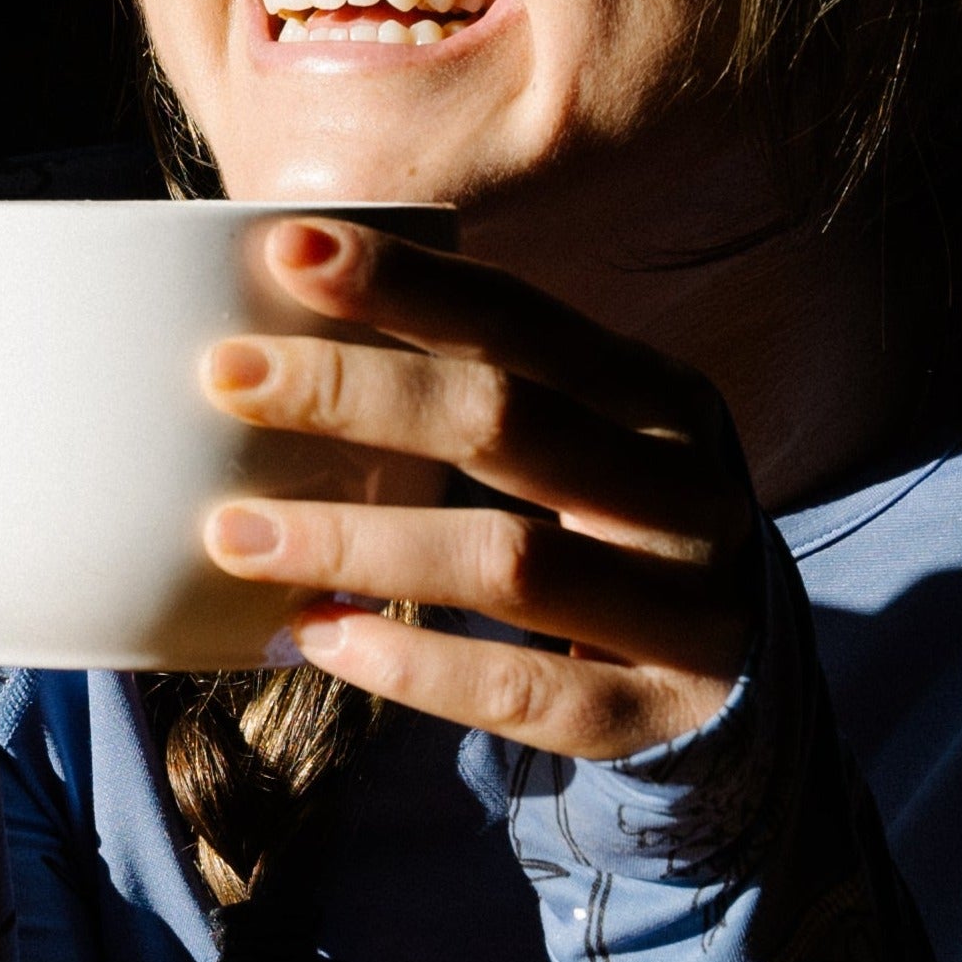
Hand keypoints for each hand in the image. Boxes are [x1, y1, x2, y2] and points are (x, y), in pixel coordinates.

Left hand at [200, 217, 760, 760]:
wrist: (739, 689)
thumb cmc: (601, 533)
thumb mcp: (570, 446)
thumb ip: (461, 392)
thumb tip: (267, 322)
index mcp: (658, 399)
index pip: (522, 320)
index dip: (407, 282)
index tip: (284, 247)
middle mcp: (689, 491)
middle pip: (508, 422)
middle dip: (354, 393)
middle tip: (222, 377)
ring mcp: (690, 607)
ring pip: (510, 561)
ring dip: (358, 542)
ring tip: (232, 533)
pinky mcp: (664, 714)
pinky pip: (525, 692)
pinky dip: (414, 667)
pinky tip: (316, 636)